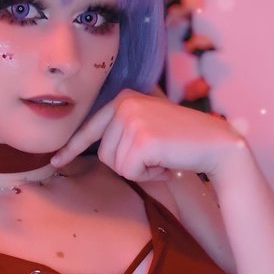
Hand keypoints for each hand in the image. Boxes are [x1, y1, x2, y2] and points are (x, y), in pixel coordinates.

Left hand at [51, 89, 245, 181]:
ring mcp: (132, 119)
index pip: (90, 128)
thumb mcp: (146, 128)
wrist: (217, 144)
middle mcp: (124, 103)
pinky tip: (167, 164)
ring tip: (163, 157)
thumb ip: (121, 132)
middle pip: (103, 153)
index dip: (72, 148)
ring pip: (115, 164)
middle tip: (156, 156)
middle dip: (127, 164)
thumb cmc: (181, 142)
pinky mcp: (142, 138)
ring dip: (139, 170)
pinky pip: (129, 172)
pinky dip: (148, 175)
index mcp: (123, 98)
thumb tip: (92, 150)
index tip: (56, 161)